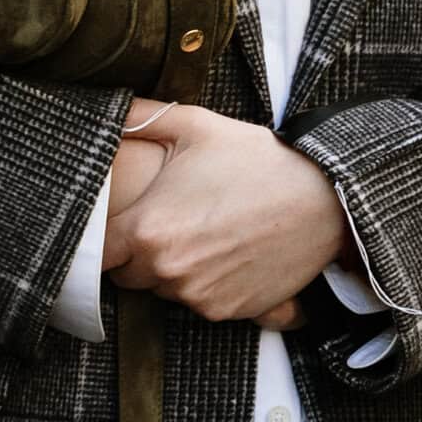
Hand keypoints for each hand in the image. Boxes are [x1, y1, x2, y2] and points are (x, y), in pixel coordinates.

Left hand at [103, 100, 343, 324]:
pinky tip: (227, 253)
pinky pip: (200, 304)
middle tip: (169, 222)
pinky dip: (207, 285)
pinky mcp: (229, 312)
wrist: (324, 198)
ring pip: (165, 290)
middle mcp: (169, 272)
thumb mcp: (197, 126)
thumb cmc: (257, 159)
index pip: (97, 256)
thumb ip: (142, 118)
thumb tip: (109, 109)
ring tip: (204, 234)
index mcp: (148, 231)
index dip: (105, 240)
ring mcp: (200, 297)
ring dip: (173, 271)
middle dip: (140, 254)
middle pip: (129, 276)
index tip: (119, 225)